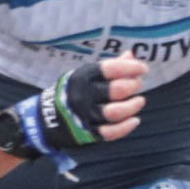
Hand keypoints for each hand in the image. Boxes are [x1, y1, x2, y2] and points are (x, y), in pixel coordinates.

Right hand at [4, 54, 145, 157]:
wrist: (46, 119)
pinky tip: (135, 120)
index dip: (131, 67)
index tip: (143, 68)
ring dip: (132, 106)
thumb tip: (131, 55)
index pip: (111, 69)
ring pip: (115, 112)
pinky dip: (126, 128)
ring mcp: (86, 115)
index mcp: (83, 77)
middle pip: (116, 90)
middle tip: (138, 84)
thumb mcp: (86, 75)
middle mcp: (84, 95)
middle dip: (133, 85)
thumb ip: (110, 66)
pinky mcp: (89, 133)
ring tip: (140, 101)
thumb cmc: (72, 91)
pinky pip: (110, 132)